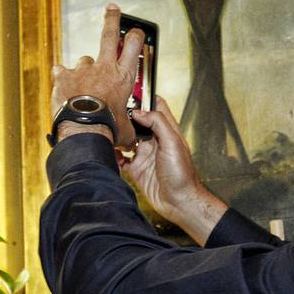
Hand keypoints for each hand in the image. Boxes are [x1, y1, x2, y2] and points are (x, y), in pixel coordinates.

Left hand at [51, 4, 143, 146]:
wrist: (84, 130)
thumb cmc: (108, 129)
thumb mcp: (127, 128)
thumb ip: (130, 125)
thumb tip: (134, 136)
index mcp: (123, 76)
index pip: (134, 45)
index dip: (136, 35)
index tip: (135, 31)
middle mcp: (104, 68)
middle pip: (109, 34)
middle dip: (112, 19)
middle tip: (112, 8)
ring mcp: (83, 70)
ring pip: (85, 60)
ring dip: (85, 69)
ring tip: (83, 87)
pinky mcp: (64, 76)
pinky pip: (62, 72)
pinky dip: (63, 78)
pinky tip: (64, 88)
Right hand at [123, 98, 227, 244]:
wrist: (179, 202)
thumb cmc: (182, 175)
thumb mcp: (173, 142)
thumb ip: (157, 123)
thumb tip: (139, 111)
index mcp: (167, 131)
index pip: (156, 106)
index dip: (144, 97)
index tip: (130, 91)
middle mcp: (155, 141)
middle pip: (137, 121)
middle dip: (126, 116)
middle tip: (114, 113)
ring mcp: (145, 155)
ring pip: (127, 139)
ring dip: (118, 136)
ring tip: (111, 133)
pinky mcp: (136, 169)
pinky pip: (121, 159)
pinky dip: (115, 156)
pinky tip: (114, 155)